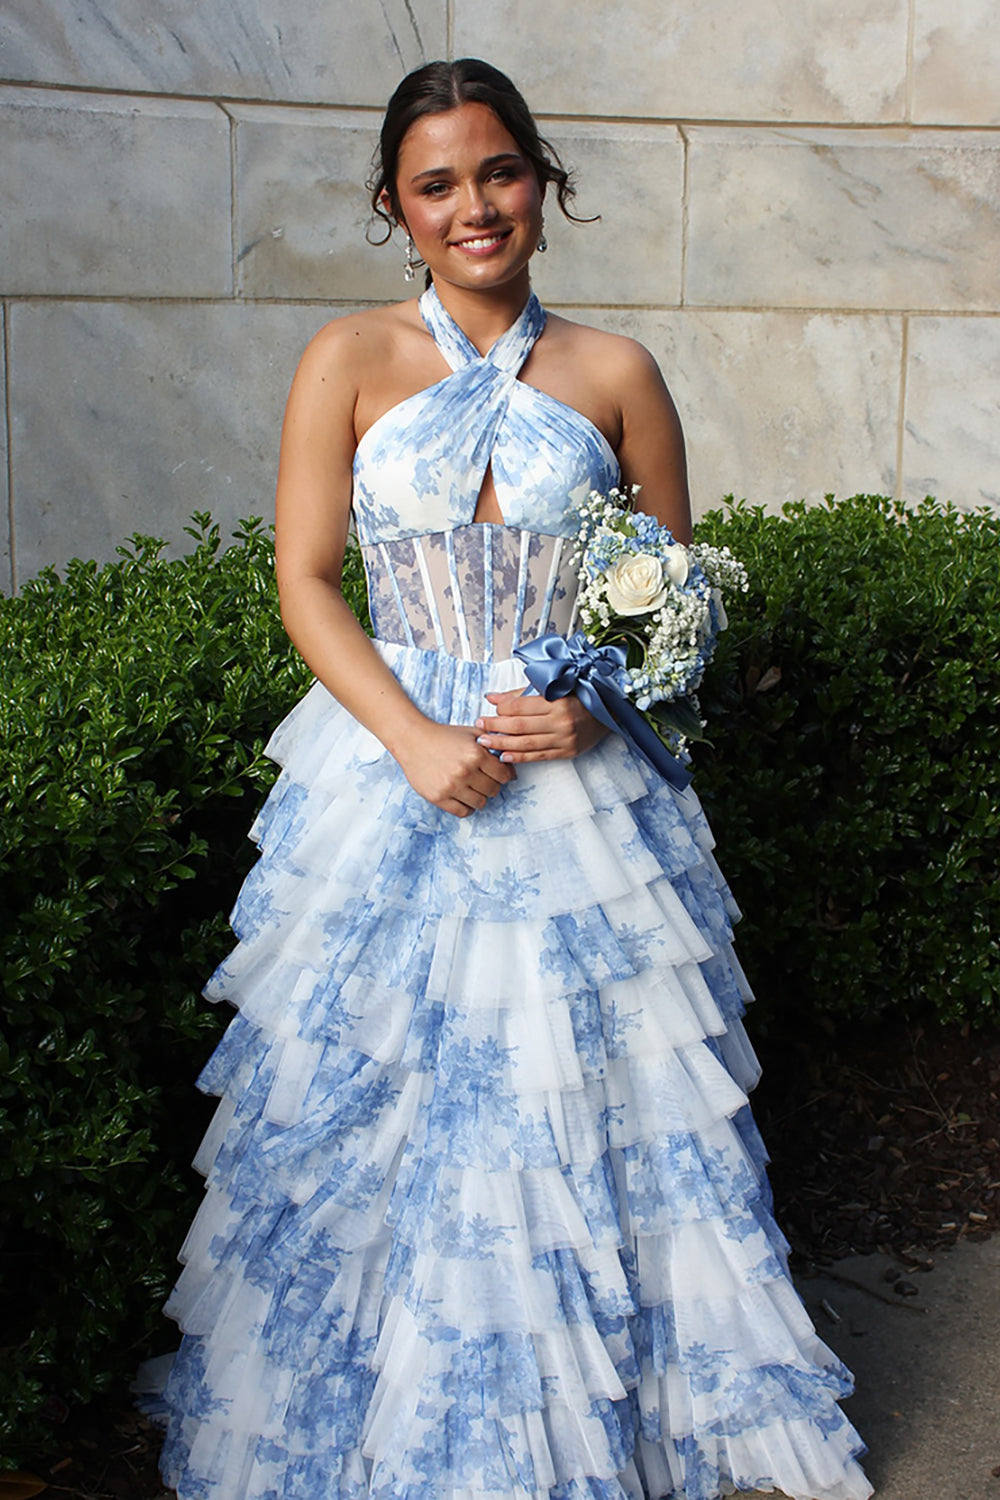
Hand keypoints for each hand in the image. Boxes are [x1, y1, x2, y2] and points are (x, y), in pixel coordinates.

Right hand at [392, 719, 515, 816]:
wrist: (413, 739)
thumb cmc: (444, 736)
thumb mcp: (472, 733)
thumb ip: (493, 744)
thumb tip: (511, 763)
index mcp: (476, 754)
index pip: (503, 775)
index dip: (503, 775)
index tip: (498, 774)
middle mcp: (465, 772)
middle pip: (493, 790)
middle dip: (491, 785)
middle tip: (483, 780)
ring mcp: (451, 786)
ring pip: (480, 803)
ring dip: (479, 797)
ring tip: (472, 788)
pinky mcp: (439, 797)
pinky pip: (463, 812)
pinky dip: (466, 807)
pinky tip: (463, 797)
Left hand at [474, 690, 608, 762]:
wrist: (609, 711)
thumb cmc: (578, 694)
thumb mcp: (553, 687)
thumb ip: (522, 693)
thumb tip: (492, 697)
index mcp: (557, 701)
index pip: (520, 706)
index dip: (501, 707)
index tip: (488, 708)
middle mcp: (561, 721)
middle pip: (519, 726)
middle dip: (495, 726)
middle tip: (479, 726)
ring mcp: (565, 739)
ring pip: (526, 743)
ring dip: (502, 744)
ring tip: (485, 742)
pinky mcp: (567, 752)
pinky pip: (538, 756)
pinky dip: (519, 757)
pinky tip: (504, 756)